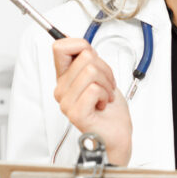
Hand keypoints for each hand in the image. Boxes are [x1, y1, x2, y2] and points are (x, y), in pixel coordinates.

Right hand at [52, 38, 132, 164]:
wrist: (116, 133)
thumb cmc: (109, 108)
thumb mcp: (100, 76)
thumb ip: (89, 60)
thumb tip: (82, 44)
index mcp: (64, 77)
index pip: (60, 46)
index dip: (81, 45)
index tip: (93, 57)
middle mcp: (61, 89)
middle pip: (85, 56)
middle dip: (105, 69)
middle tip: (106, 86)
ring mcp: (66, 102)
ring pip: (91, 71)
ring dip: (107, 83)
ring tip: (105, 96)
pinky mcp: (75, 113)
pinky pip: (94, 89)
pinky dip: (105, 95)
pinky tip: (102, 104)